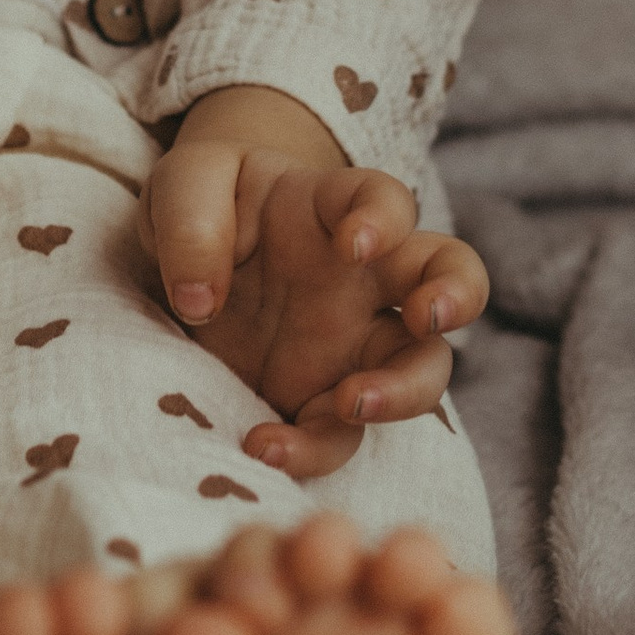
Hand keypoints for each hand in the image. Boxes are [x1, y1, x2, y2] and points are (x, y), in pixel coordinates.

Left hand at [141, 103, 489, 482]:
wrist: (177, 267)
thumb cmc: (198, 207)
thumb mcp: (181, 186)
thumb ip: (191, 223)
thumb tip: (200, 297)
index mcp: (334, 208)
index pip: (385, 199)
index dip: (384, 219)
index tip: (354, 244)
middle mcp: (364, 276)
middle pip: (449, 275)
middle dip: (457, 295)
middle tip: (425, 316)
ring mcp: (351, 342)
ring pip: (423, 367)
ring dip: (405, 390)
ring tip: (351, 403)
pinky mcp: (319, 399)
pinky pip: (340, 434)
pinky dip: (313, 448)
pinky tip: (266, 446)